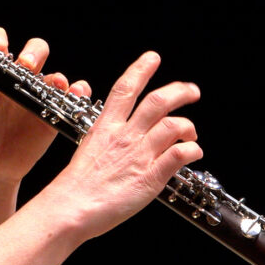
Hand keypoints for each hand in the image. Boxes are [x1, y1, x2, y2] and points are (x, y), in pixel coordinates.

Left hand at [0, 27, 90, 183]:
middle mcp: (18, 78)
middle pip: (34, 50)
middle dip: (33, 52)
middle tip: (26, 65)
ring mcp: (37, 94)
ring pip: (55, 73)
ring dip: (57, 75)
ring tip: (55, 84)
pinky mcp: (53, 112)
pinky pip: (71, 96)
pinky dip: (77, 91)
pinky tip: (73, 95)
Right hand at [51, 51, 201, 241]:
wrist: (71, 207)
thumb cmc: (76, 184)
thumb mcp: (88, 149)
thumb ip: (108, 139)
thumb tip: (123, 136)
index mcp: (105, 127)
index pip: (125, 88)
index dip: (140, 69)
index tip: (152, 57)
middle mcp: (124, 136)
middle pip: (157, 102)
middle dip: (179, 91)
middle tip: (192, 90)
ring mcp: (139, 155)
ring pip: (173, 126)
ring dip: (189, 126)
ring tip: (192, 133)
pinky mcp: (151, 177)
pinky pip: (180, 155)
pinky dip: (192, 151)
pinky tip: (193, 153)